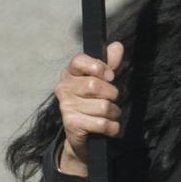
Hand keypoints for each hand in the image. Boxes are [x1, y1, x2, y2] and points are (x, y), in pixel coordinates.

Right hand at [54, 41, 125, 174]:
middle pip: (94, 85)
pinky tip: (110, 127)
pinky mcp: (72, 124)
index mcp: (69, 73)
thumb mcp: (101, 81)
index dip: (98, 66)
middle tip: (112, 99)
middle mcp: (63, 88)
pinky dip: (113, 127)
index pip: (78, 60)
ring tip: (110, 114)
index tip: (110, 76)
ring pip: (103, 106)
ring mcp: (66, 106)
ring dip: (114, 112)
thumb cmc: (91, 102)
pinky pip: (102, 123)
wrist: (80, 136)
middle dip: (111, 94)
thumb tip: (117, 46)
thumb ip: (109, 63)